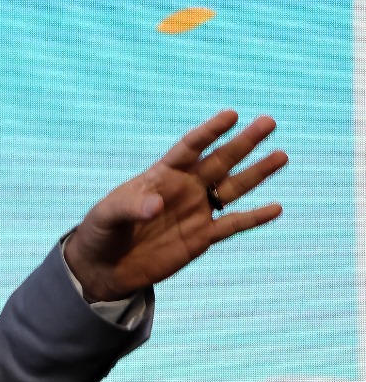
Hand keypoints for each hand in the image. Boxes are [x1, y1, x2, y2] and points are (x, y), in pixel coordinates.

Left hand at [65, 110, 287, 301]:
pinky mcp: (201, 238)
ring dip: (257, 173)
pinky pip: (233, 225)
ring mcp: (195, 212)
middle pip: (219, 161)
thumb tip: (157, 205)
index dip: (209, 132)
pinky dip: (254, 218)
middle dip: (243, 143)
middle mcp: (183, 189)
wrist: (104, 267)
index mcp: (160, 176)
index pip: (189, 148)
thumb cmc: (101, 232)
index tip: (232, 114)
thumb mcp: (108, 216)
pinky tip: (276, 208)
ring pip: (232, 188)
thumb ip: (131, 206)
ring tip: (281, 155)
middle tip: (269, 122)